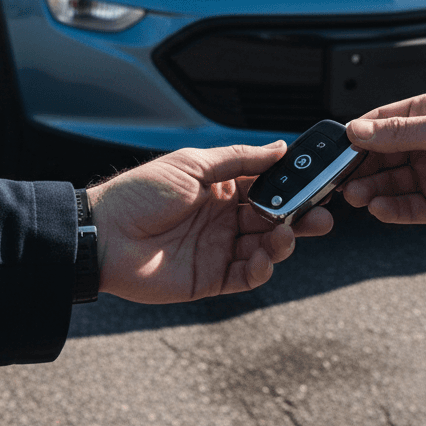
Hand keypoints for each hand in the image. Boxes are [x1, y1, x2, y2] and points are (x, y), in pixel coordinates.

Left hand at [85, 143, 332, 303]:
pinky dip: (261, 268)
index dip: (292, 185)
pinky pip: (246, 276)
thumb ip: (240, 159)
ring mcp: (218, 248)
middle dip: (300, 217)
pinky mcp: (210, 278)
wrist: (103, 234)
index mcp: (221, 188)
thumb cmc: (141, 193)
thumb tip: (280, 147)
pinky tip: (264, 258)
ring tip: (286, 234)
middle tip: (322, 216)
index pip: (267, 185)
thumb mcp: (193, 165)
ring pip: (265, 247)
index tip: (317, 182)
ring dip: (283, 242)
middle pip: (273, 218)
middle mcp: (224, 218)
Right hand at [342, 92, 425, 233]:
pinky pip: (409, 208)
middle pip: (380, 156)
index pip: (381, 122)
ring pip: (390, 184)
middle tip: (338, 180)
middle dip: (358, 167)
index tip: (335, 149)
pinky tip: (378, 209)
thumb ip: (397, 132)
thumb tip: (355, 129)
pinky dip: (392, 210)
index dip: (357, 135)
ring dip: (370, 189)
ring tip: (355, 196)